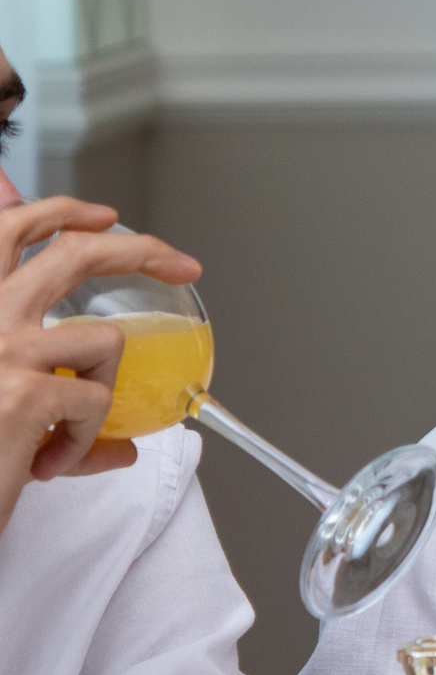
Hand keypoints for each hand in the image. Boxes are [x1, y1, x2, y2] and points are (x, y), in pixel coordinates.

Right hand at [0, 196, 201, 498]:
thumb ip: (47, 398)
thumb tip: (124, 445)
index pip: (5, 229)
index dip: (56, 212)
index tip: (101, 214)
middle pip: (71, 253)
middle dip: (137, 248)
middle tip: (179, 262)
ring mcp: (1, 350)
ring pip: (105, 340)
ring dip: (102, 388)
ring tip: (66, 429)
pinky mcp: (26, 393)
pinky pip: (98, 404)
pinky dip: (86, 440)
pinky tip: (48, 462)